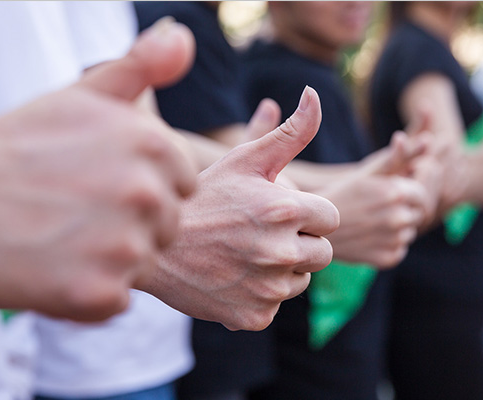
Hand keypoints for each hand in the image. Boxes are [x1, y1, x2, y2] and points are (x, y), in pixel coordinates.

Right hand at [0, 18, 196, 320]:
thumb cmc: (16, 151)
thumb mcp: (79, 96)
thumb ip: (140, 68)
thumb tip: (182, 35)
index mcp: (153, 143)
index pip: (183, 186)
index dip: (143, 189)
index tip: (98, 182)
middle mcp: (146, 192)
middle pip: (168, 227)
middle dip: (130, 226)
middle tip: (72, 211)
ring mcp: (123, 245)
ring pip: (144, 264)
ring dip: (109, 261)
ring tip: (59, 237)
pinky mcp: (98, 293)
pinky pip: (116, 300)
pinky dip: (86, 295)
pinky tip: (49, 269)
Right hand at [141, 87, 339, 330]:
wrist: (152, 248)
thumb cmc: (202, 197)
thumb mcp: (245, 159)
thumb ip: (289, 132)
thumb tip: (314, 95)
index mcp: (286, 210)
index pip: (330, 218)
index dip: (307, 214)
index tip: (278, 213)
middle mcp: (282, 252)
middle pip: (322, 253)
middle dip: (301, 243)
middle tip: (260, 234)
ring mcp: (268, 289)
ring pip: (300, 281)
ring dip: (281, 270)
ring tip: (244, 254)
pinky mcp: (254, 317)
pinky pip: (274, 306)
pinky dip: (258, 296)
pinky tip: (231, 277)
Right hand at [316, 132, 428, 268]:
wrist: (312, 229)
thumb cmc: (343, 194)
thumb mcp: (370, 172)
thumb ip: (402, 156)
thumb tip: (429, 140)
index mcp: (395, 191)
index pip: (422, 193)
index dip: (410, 193)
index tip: (393, 195)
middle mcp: (398, 217)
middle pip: (418, 213)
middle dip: (405, 210)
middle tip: (379, 210)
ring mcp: (394, 240)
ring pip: (409, 232)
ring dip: (397, 228)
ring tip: (371, 223)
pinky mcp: (389, 258)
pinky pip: (400, 249)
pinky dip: (389, 245)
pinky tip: (369, 238)